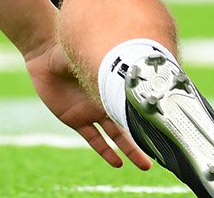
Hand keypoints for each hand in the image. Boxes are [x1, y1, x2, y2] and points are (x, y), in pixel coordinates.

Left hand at [25, 41, 153, 170]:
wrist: (46, 54)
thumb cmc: (71, 48)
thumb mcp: (88, 53)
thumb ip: (103, 61)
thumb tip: (126, 60)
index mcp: (113, 83)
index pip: (134, 101)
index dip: (149, 112)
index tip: (168, 123)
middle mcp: (107, 99)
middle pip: (130, 122)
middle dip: (145, 137)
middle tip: (162, 152)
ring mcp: (93, 111)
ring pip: (116, 135)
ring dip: (130, 149)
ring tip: (145, 164)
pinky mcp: (76, 120)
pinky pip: (94, 139)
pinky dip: (106, 151)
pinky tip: (117, 163)